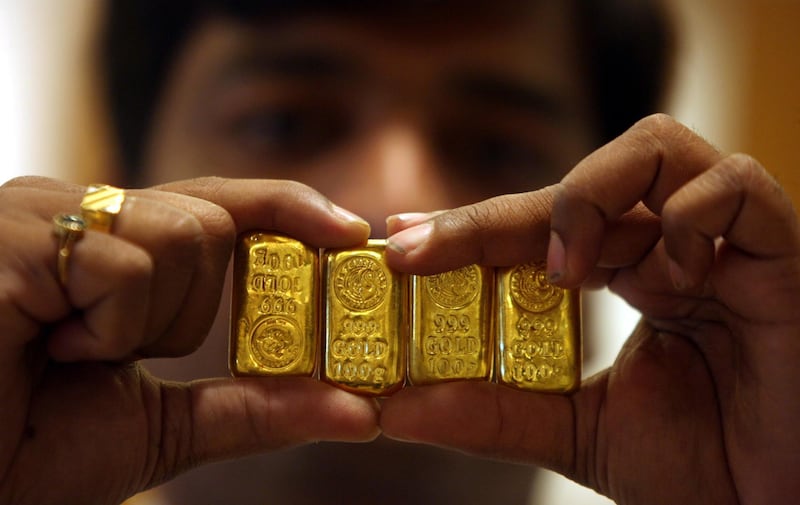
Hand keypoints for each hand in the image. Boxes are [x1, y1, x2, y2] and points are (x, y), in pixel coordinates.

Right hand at [0, 177, 378, 504]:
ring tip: (74, 354)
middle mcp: (77, 213)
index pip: (219, 203)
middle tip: (119, 353)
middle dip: (191, 308)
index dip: (287, 209)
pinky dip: (109, 329)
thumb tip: (359, 413)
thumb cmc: (32, 452)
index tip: (350, 231)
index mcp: (111, 247)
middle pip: (210, 222)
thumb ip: (255, 409)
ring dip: (147, 323)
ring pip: (183, 235)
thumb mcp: (165, 426)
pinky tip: (49, 349)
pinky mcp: (16, 233)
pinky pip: (128, 266)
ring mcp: (43, 214)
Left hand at [381, 115, 799, 503]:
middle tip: (424, 248)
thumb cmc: (699, 466)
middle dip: (494, 216)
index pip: (536, 225)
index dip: (468, 227)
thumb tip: (400, 407)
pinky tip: (669, 281)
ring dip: (589, 199)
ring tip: (562, 274)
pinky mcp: (781, 255)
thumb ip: (496, 415)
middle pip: (577, 186)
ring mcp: (723, 243)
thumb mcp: (577, 433)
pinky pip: (740, 187)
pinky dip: (690, 219)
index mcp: (625, 275)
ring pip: (655, 149)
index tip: (400, 241)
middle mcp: (668, 246)